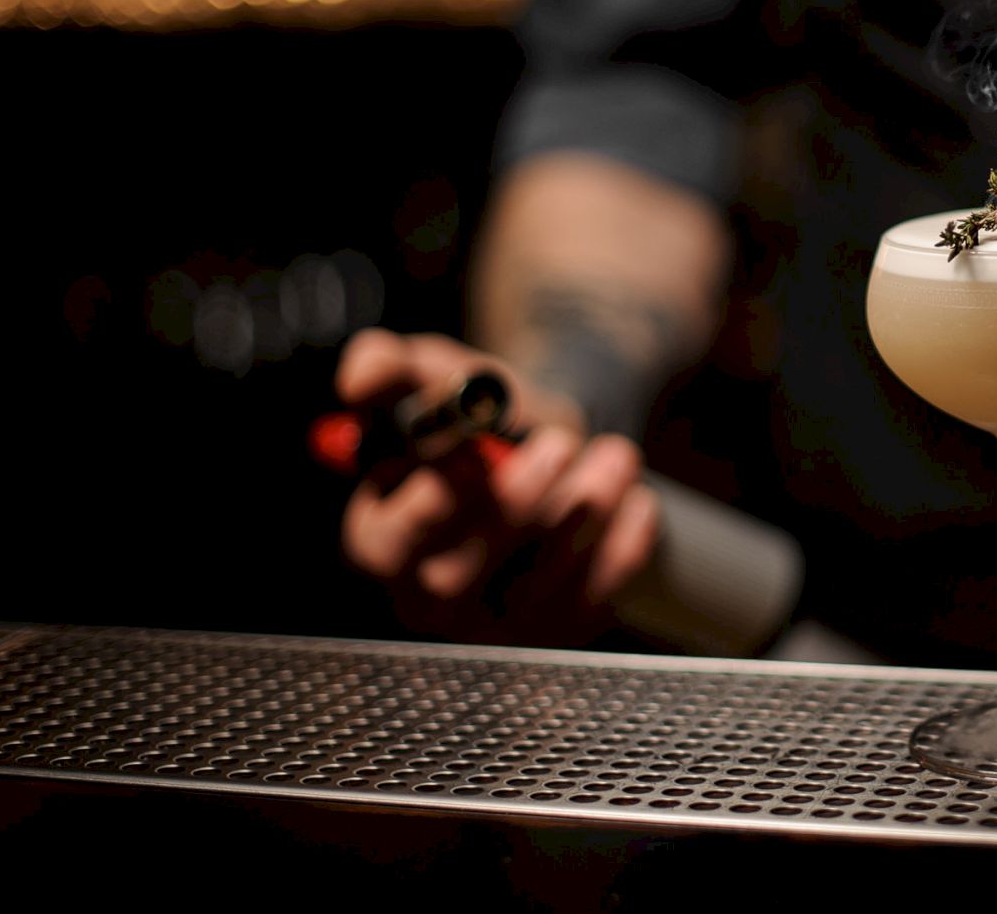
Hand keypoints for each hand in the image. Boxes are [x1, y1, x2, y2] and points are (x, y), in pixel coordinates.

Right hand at [331, 328, 660, 646]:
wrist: (557, 445)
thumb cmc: (482, 415)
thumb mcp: (433, 375)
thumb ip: (389, 366)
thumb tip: (359, 379)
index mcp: (378, 538)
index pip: (390, 541)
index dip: (433, 503)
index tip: (476, 455)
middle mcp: (426, 595)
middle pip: (459, 577)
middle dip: (517, 506)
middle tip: (562, 443)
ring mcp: (492, 624)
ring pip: (534, 590)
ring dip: (583, 517)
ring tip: (616, 454)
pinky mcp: (555, 631)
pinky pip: (591, 604)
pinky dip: (622, 550)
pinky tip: (638, 500)